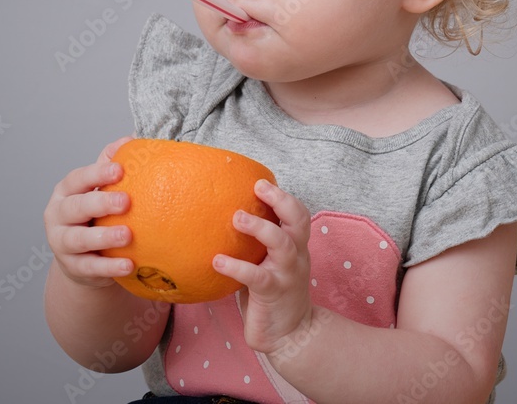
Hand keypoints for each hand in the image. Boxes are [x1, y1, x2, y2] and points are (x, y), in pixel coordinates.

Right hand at [43, 136, 134, 288]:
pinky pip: (90, 268)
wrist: (83, 256)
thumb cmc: (95, 213)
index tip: (120, 170)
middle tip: (126, 202)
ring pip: (78, 239)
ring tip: (128, 236)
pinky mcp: (72, 267)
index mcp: (67, 191)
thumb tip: (130, 138)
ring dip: (103, 237)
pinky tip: (130, 265)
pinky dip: (109, 267)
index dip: (97, 174)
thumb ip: (110, 164)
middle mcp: (58, 215)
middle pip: (75, 207)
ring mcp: (61, 243)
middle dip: (100, 203)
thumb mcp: (99, 188)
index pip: (78, 179)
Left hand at [212, 179, 313, 355]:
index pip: (298, 214)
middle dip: (281, 200)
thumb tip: (218, 219)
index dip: (284, 197)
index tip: (261, 181)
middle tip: (258, 187)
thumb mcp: (268, 263)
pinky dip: (236, 267)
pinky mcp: (273, 293)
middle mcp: (296, 256)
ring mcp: (287, 274)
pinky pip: (256, 276)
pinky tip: (217, 261)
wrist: (291, 335)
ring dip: (261, 228)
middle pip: (299, 220)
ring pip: (282, 244)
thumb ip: (255, 244)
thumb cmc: (273, 293)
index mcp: (295, 246)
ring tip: (237, 218)